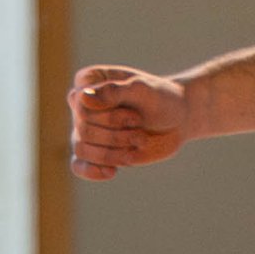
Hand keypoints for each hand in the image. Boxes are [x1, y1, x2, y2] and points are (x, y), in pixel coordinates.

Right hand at [68, 63, 192, 179]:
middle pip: (83, 129)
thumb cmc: (159, 98)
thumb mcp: (142, 90)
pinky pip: (78, 165)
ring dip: (112, 153)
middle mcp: (82, 104)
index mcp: (88, 81)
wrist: (176, 120)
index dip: (108, 116)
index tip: (136, 115)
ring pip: (82, 148)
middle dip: (116, 136)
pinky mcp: (96, 150)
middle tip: (141, 131)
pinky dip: (91, 171)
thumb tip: (82, 97)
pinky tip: (111, 172)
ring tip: (136, 145)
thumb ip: (114, 91)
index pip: (81, 104)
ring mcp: (88, 128)